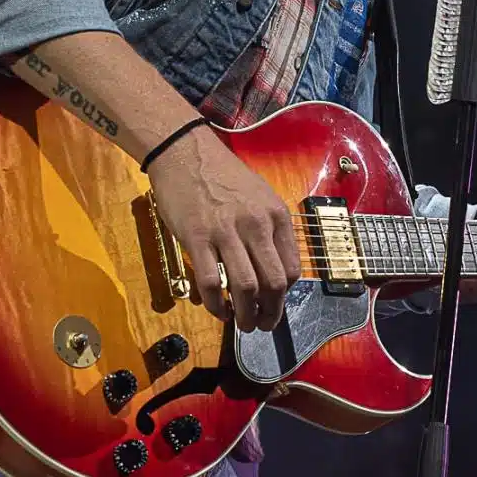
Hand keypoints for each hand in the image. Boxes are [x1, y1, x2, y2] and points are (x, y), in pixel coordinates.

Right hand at [148, 125, 300, 332]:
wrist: (184, 151)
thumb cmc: (222, 175)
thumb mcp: (260, 196)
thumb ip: (270, 230)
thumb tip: (274, 268)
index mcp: (275, 216)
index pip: (292, 269)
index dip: (285, 296)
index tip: (275, 304)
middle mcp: (256, 225)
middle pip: (273, 284)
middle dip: (271, 313)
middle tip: (262, 325)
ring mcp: (226, 232)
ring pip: (246, 288)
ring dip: (245, 315)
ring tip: (241, 323)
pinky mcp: (197, 238)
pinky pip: (211, 282)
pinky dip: (216, 304)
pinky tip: (217, 309)